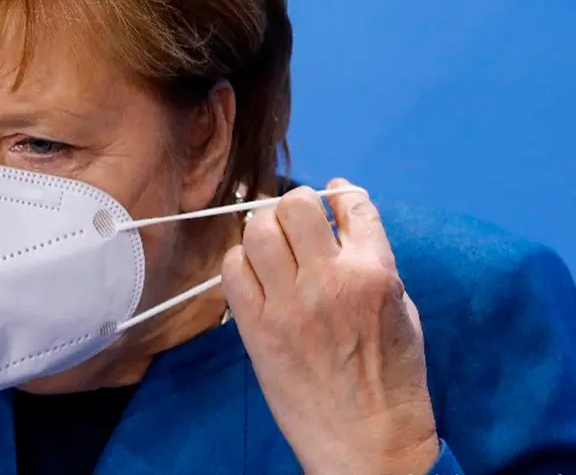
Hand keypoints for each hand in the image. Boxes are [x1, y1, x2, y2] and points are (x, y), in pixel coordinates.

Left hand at [221, 179, 438, 474]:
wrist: (367, 441)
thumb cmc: (392, 378)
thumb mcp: (402, 310)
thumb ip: (374, 260)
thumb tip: (344, 217)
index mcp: (375, 272)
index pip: (351, 203)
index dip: (339, 194)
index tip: (333, 200)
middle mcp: (330, 280)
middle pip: (295, 204)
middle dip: (296, 205)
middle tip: (297, 224)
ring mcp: (289, 303)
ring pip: (257, 229)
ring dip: (264, 229)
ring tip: (274, 247)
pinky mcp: (257, 327)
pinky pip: (232, 269)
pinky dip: (240, 262)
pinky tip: (256, 274)